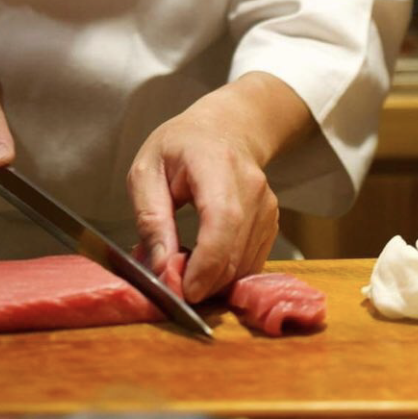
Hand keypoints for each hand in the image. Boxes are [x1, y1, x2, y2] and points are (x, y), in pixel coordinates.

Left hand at [127, 92, 280, 304]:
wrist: (225, 128)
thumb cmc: (180, 147)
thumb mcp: (146, 172)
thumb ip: (151, 219)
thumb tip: (161, 267)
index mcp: (217, 166)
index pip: (223, 221)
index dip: (207, 263)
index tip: (184, 290)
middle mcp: (252, 187)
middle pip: (236, 251)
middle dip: (204, 281)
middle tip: (172, 288)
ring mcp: (267, 206)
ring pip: (245, 263)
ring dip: (214, 281)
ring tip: (184, 270)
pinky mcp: (271, 222)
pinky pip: (251, 261)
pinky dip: (227, 273)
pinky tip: (204, 264)